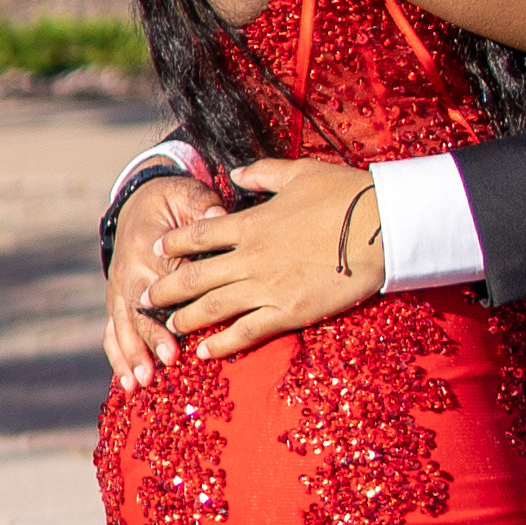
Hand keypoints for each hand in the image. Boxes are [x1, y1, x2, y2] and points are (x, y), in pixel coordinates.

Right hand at [105, 174, 225, 386]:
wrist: (140, 202)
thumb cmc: (172, 202)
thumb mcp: (187, 194)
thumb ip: (202, 206)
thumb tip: (219, 216)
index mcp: (146, 246)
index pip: (157, 282)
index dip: (167, 309)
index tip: (179, 334)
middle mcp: (127, 271)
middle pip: (136, 311)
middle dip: (149, 339)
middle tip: (163, 364)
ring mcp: (119, 289)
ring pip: (121, 326)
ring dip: (130, 355)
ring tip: (140, 384)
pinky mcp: (118, 302)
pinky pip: (113, 332)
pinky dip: (118, 358)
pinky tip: (126, 386)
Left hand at [144, 158, 387, 358]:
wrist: (381, 226)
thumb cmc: (345, 194)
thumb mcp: (300, 172)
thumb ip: (263, 174)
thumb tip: (236, 173)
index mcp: (252, 222)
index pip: (200, 234)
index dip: (175, 244)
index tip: (157, 251)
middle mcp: (250, 257)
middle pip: (195, 276)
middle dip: (165, 289)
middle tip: (145, 298)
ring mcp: (267, 287)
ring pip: (213, 307)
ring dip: (186, 318)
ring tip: (168, 327)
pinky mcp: (288, 311)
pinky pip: (246, 332)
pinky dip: (221, 343)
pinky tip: (204, 352)